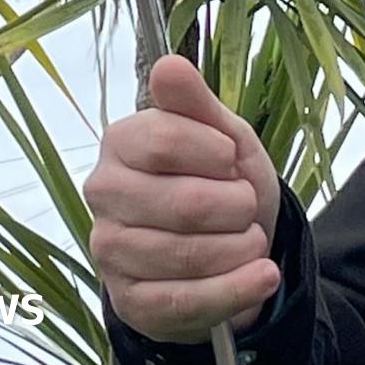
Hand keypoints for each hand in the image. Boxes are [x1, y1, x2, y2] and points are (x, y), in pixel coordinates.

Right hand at [85, 55, 281, 343]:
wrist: (231, 250)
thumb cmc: (221, 183)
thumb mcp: (224, 137)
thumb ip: (197, 103)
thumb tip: (169, 63)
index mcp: (121, 142)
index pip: (165, 140)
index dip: (217, 154)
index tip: (232, 160)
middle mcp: (104, 194)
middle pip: (183, 202)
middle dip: (237, 206)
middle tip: (245, 205)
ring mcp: (110, 250)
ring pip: (188, 255)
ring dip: (242, 248)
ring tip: (251, 239)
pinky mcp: (129, 301)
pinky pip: (187, 301)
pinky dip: (237, 289)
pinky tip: (261, 276)